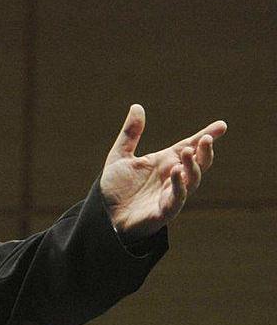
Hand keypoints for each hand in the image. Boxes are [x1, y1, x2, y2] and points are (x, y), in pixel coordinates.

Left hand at [99, 104, 225, 242]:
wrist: (102, 217)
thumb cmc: (115, 189)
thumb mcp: (120, 157)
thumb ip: (130, 134)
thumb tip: (137, 106)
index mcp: (165, 162)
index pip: (190, 146)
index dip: (205, 136)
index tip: (221, 126)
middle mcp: (172, 177)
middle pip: (197, 162)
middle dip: (204, 151)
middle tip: (205, 138)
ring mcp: (170, 194)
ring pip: (191, 180)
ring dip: (192, 166)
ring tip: (186, 152)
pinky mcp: (164, 211)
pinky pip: (177, 199)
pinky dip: (179, 185)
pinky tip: (176, 172)